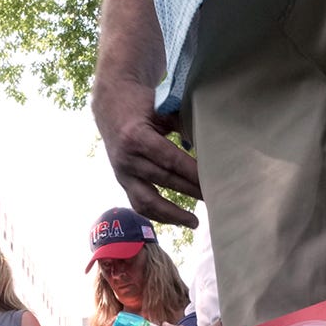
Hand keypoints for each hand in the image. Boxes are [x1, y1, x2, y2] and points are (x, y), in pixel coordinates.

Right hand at [91, 76, 199, 226]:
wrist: (110, 105)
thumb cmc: (141, 103)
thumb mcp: (161, 107)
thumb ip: (183, 125)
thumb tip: (209, 145)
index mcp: (136, 137)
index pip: (170, 160)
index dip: (192, 173)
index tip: (213, 182)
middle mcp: (126, 158)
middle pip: (164, 180)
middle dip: (191, 192)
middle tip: (216, 200)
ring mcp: (122, 173)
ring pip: (147, 201)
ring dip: (172, 215)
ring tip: (194, 222)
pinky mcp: (122, 181)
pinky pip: (138, 204)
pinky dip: (157, 215)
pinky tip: (175, 219)